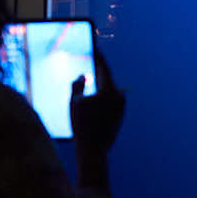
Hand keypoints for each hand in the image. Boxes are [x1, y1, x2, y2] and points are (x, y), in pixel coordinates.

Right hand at [68, 45, 125, 160]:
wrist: (94, 151)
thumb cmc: (82, 125)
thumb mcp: (74, 102)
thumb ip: (78, 84)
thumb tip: (83, 74)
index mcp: (110, 90)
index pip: (104, 67)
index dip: (97, 56)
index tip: (94, 46)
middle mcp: (119, 96)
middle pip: (106, 79)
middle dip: (97, 72)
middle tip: (89, 62)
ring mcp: (122, 107)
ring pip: (107, 92)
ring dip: (98, 88)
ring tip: (87, 82)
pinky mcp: (120, 117)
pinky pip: (109, 103)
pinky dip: (101, 100)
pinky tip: (91, 103)